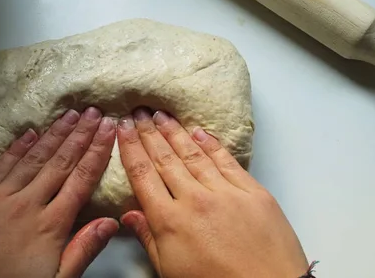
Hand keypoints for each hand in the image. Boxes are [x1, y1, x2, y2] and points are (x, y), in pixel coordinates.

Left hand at [0, 107, 117, 277]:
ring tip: (69, 115)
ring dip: (54, 135)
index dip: (97, 152)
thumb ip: (82, 251)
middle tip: (93, 112)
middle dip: (80, 135)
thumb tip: (109, 222)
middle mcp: (26, 205)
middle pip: (60, 162)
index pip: (81, 179)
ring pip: (32, 158)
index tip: (108, 130)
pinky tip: (29, 134)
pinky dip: (16, 148)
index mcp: (49, 226)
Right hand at [118, 108, 308, 277]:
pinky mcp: (253, 191)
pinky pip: (227, 161)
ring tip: (161, 115)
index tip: (122, 129)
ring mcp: (225, 192)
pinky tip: (199, 132)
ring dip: (175, 132)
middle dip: (149, 133)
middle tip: (138, 113)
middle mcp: (195, 200)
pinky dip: (211, 144)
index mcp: (170, 221)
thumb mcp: (171, 271)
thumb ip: (149, 239)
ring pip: (193, 154)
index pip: (143, 175)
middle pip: (165, 159)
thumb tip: (129, 215)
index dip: (130, 148)